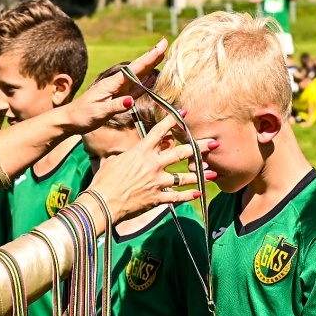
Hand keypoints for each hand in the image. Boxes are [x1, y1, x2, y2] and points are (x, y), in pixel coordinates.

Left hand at [63, 39, 168, 134]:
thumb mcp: (98, 112)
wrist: (70, 120)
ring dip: (150, 66)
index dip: (149, 58)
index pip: (134, 69)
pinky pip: (135, 89)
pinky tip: (152, 78)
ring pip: (138, 76)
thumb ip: (115, 106)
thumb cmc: (82, 115)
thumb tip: (131, 101)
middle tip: (164, 43)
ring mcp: (117, 90)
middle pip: (138, 68)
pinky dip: (145, 83)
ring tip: (162, 56)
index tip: (160, 46)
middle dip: (151, 56)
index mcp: (111, 84)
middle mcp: (116, 84)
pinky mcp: (118, 98)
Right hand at [86, 113, 201, 221]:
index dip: (172, 121)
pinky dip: (188, 195)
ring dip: (199, 174)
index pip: (159, 132)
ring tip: (212, 172)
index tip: (184, 113)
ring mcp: (156, 182)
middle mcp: (152, 164)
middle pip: (181, 152)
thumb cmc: (103, 181)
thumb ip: (127, 156)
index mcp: (141, 152)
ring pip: (183, 176)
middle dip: (199, 147)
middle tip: (213, 143)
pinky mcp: (157, 198)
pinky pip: (176, 196)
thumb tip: (126, 155)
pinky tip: (199, 193)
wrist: (102, 202)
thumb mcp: (114, 162)